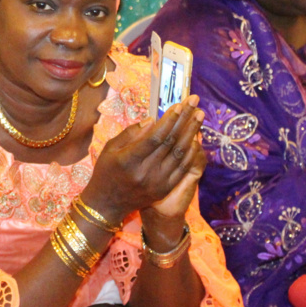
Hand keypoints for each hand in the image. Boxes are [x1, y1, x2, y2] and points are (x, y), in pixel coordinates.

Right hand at [82, 96, 205, 222]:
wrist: (107, 204)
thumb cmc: (106, 171)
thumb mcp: (110, 149)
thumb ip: (131, 133)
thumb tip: (153, 120)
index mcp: (128, 161)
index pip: (154, 137)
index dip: (168, 121)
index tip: (178, 105)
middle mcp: (145, 172)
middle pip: (170, 142)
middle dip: (184, 120)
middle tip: (195, 102)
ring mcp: (157, 183)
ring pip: (180, 154)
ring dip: (191, 133)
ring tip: (199, 116)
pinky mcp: (164, 189)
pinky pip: (183, 168)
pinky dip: (190, 152)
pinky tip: (195, 138)